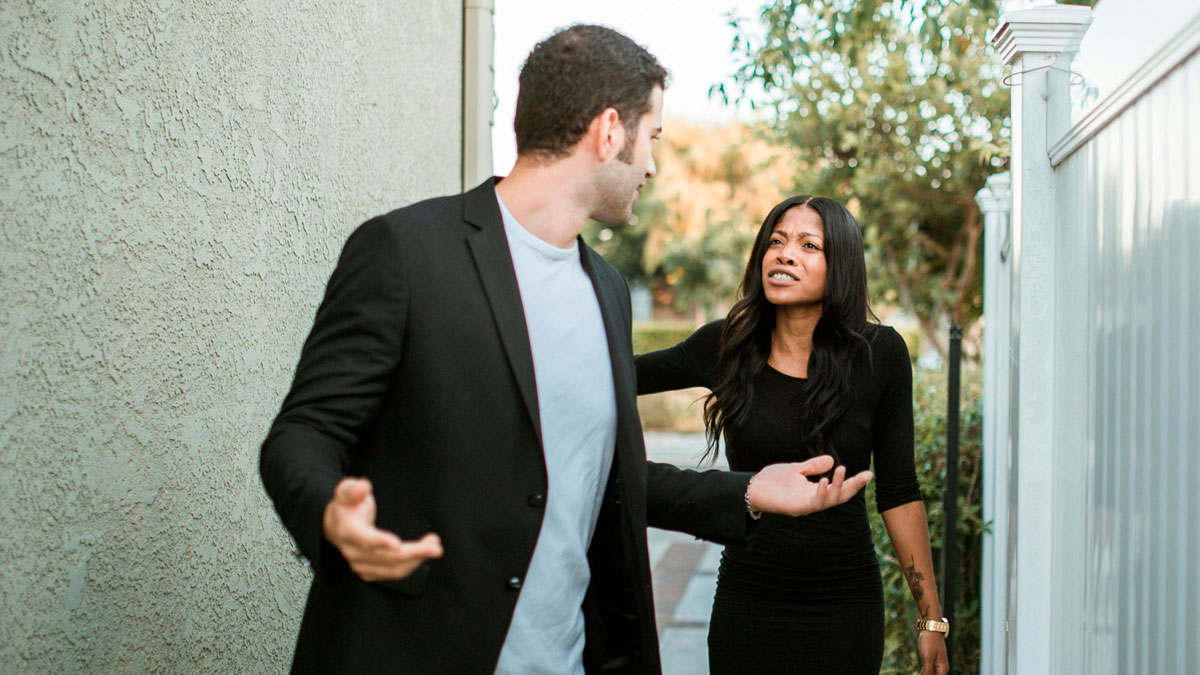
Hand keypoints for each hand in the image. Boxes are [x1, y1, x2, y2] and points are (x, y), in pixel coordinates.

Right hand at [322, 477, 442, 580]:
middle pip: (386, 557)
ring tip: (434, 545)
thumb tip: (363, 487)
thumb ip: (354, 488)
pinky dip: (412, 565)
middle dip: (413, 553)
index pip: (363, 539)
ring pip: (393, 569)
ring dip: (417, 559)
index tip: (397, 544)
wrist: (336, 525)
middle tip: (435, 545)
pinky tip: (423, 553)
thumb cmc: (347, 506)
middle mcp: (353, 551)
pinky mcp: (369, 572)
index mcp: (347, 530)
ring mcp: (360, 564)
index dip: (380, 542)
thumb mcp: (346, 491)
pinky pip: (393, 573)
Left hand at [747, 455, 872, 516]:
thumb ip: (813, 466)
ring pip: (829, 501)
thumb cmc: (772, 480)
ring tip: (841, 470)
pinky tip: (824, 481)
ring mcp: (805, 506)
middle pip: (839, 497)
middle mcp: (813, 501)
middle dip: (853, 487)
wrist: (751, 488)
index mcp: (814, 491)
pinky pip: (813, 503)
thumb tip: (832, 460)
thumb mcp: (796, 469)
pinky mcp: (795, 508)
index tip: (869, 474)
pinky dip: (821, 492)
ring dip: (837, 487)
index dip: (854, 482)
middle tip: (866, 476)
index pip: (839, 488)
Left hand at [918, 629, 948, 674]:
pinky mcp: (931, 660)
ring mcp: (936, 664)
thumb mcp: (927, 658)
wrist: (931, 627)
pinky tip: (919, 673)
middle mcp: (941, 668)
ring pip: (929, 674)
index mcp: (943, 669)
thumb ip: (927, 672)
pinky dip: (923, 673)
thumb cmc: (930, 642)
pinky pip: (927, 670)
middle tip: (919, 674)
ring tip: (919, 673)